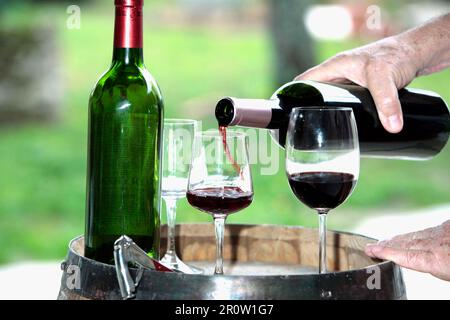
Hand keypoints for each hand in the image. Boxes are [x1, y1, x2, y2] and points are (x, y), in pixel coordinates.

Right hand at [295, 37, 418, 132]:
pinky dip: (343, 112)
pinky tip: (343, 126)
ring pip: (332, 99)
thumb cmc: (397, 55)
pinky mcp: (362, 89)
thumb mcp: (385, 79)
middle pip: (316, 93)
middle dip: (310, 110)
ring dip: (327, 112)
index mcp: (333, 67)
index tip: (288, 114)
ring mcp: (350, 81)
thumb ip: (387, 103)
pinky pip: (346, 102)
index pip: (304, 81)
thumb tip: (391, 128)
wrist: (417, 53)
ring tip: (321, 133)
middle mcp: (339, 74)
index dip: (293, 96)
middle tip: (307, 130)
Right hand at [365, 220, 449, 280]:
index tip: (371, 250)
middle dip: (388, 245)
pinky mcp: (447, 225)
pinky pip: (427, 230)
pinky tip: (409, 236)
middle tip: (373, 247)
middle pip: (407, 244)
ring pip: (415, 236)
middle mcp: (437, 243)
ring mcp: (442, 232)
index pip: (406, 256)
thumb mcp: (447, 271)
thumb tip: (414, 260)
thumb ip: (433, 266)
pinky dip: (415, 234)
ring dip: (399, 239)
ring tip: (385, 242)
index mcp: (438, 259)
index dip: (386, 252)